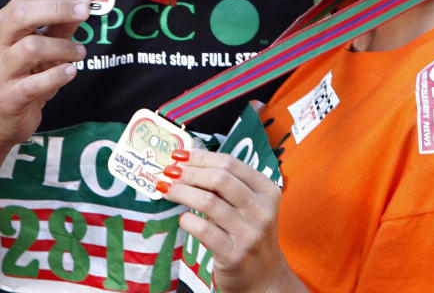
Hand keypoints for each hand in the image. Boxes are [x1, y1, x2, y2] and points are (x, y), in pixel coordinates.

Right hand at [0, 0, 88, 146]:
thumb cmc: (23, 73)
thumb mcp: (43, 45)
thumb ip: (61, 26)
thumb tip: (83, 6)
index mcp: (3, 23)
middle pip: (23, 15)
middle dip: (58, 9)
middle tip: (84, 12)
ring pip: (31, 48)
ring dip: (63, 47)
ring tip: (80, 52)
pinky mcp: (9, 96)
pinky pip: (35, 83)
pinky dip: (57, 75)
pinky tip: (70, 72)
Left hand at [159, 148, 299, 292]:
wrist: (264, 278)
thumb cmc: (249, 235)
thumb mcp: (249, 207)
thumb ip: (227, 186)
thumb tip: (188, 162)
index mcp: (267, 190)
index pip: (231, 163)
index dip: (202, 157)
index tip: (180, 155)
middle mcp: (262, 210)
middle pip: (219, 179)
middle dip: (189, 172)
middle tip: (169, 172)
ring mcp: (250, 234)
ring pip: (208, 202)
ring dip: (182, 192)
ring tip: (166, 190)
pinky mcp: (234, 255)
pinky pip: (203, 230)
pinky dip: (188, 220)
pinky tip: (182, 219)